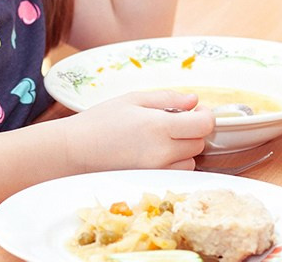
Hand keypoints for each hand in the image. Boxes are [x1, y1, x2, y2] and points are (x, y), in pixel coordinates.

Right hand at [63, 89, 214, 172]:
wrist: (75, 151)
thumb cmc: (100, 120)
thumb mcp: (133, 99)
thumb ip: (167, 98)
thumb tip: (194, 100)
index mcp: (159, 126)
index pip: (203, 125)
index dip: (206, 116)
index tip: (197, 110)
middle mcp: (162, 153)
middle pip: (198, 143)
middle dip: (192, 131)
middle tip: (172, 121)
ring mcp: (157, 172)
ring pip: (190, 161)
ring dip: (183, 149)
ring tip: (159, 139)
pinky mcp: (151, 183)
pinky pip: (175, 174)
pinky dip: (172, 163)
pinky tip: (153, 153)